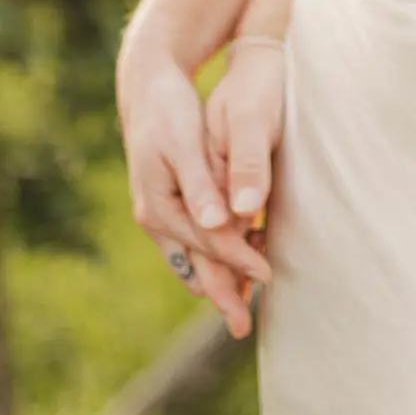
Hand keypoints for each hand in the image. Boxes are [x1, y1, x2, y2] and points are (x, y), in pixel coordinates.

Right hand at [118, 35, 270, 338]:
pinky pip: (194, 243)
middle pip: (195, 264)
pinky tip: (240, 259)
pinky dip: (215, 256)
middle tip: (245, 326)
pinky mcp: (174, 205)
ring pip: (193, 258)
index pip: (207, 243)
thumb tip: (219, 223)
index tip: (267, 276)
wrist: (148, 87)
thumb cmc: (171, 111)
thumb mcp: (185, 142)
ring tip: (247, 299)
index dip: (238, 260)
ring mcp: (163, 214)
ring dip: (219, 277)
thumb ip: (202, 183)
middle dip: (221, 293)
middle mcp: (156, 218)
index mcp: (159, 207)